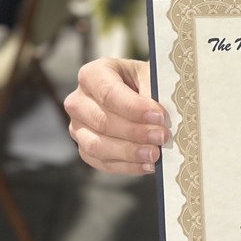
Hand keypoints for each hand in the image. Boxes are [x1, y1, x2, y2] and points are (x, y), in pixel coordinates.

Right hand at [64, 58, 169, 174]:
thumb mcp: (150, 76)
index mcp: (93, 74)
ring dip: (129, 152)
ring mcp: (78, 127)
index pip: (108, 93)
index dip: (134, 108)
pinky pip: (102, 162)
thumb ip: (152, 93)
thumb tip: (159, 119)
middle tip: (162, 136)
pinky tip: (147, 164)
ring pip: (97, 146)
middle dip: (135, 132)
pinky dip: (127, 165)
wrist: (139, 92)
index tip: (159, 116)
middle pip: (102, 121)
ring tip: (155, 153)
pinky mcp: (85, 148)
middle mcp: (78, 100)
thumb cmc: (144, 80)